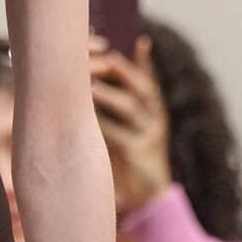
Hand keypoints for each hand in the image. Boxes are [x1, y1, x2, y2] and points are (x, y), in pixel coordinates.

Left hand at [89, 36, 170, 217]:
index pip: (150, 80)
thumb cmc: (130, 162)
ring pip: (130, 105)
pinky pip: (117, 132)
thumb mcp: (126, 132)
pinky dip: (101, 122)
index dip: (145, 61)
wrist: (148, 199)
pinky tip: (85, 115)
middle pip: (142, 87)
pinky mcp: (138, 152)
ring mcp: (149, 134)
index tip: (141, 42)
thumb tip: (91, 84)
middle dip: (124, 70)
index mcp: (155, 111)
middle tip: (104, 56)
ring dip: (108, 92)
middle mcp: (155, 119)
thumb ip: (115, 112)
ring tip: (88, 83)